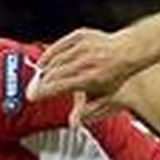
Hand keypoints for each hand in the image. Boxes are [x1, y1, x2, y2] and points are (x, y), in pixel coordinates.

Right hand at [30, 28, 144, 125]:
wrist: (128, 50)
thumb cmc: (115, 74)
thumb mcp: (104, 96)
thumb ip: (87, 110)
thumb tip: (73, 124)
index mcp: (91, 77)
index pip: (60, 85)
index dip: (44, 91)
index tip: (33, 96)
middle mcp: (86, 61)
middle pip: (54, 73)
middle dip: (40, 83)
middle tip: (32, 91)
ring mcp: (83, 46)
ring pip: (55, 59)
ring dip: (43, 71)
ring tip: (37, 80)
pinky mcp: (81, 35)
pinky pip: (59, 45)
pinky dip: (49, 54)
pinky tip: (43, 63)